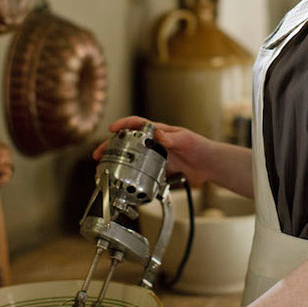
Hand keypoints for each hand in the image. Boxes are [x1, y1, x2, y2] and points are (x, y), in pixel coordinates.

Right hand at [93, 116, 215, 185]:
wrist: (209, 164)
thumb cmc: (200, 147)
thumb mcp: (186, 140)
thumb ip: (171, 138)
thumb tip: (156, 134)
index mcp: (159, 131)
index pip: (137, 124)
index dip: (123, 125)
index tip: (112, 129)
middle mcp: (154, 142)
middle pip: (128, 142)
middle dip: (111, 146)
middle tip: (98, 155)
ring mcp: (155, 156)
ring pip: (132, 157)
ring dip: (117, 162)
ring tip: (104, 169)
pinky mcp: (159, 168)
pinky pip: (142, 171)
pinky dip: (131, 176)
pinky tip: (123, 182)